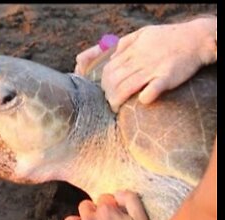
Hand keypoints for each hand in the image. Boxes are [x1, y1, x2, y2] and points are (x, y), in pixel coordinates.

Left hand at [75, 17, 216, 112]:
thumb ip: (124, 44)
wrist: (195, 39)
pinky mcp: (167, 76)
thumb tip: (111, 57)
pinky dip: (145, 97)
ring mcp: (153, 68)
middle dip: (107, 92)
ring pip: (127, 86)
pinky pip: (152, 89)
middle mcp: (139, 60)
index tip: (105, 90)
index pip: (108, 69)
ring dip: (117, 99)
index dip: (103, 82)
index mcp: (132, 51)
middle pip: (113, 79)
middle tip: (109, 101)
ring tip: (115, 107)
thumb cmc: (167, 38)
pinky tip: (141, 101)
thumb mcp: (142, 34)